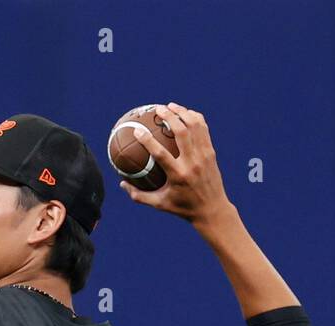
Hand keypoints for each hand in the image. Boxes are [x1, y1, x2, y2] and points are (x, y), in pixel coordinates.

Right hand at [118, 103, 232, 227]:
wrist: (212, 209)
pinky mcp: (211, 153)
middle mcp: (192, 163)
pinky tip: (185, 113)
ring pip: (194, 126)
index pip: (161, 154)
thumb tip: (122, 183)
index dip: (148, 140)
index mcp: (178, 175)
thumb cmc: (183, 208)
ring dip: (182, 113)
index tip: (137, 130)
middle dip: (169, 116)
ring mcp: (204, 156)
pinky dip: (194, 118)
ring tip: (171, 106)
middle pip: (181, 132)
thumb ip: (139, 195)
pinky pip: (203, 129)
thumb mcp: (160, 205)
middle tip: (157, 109)